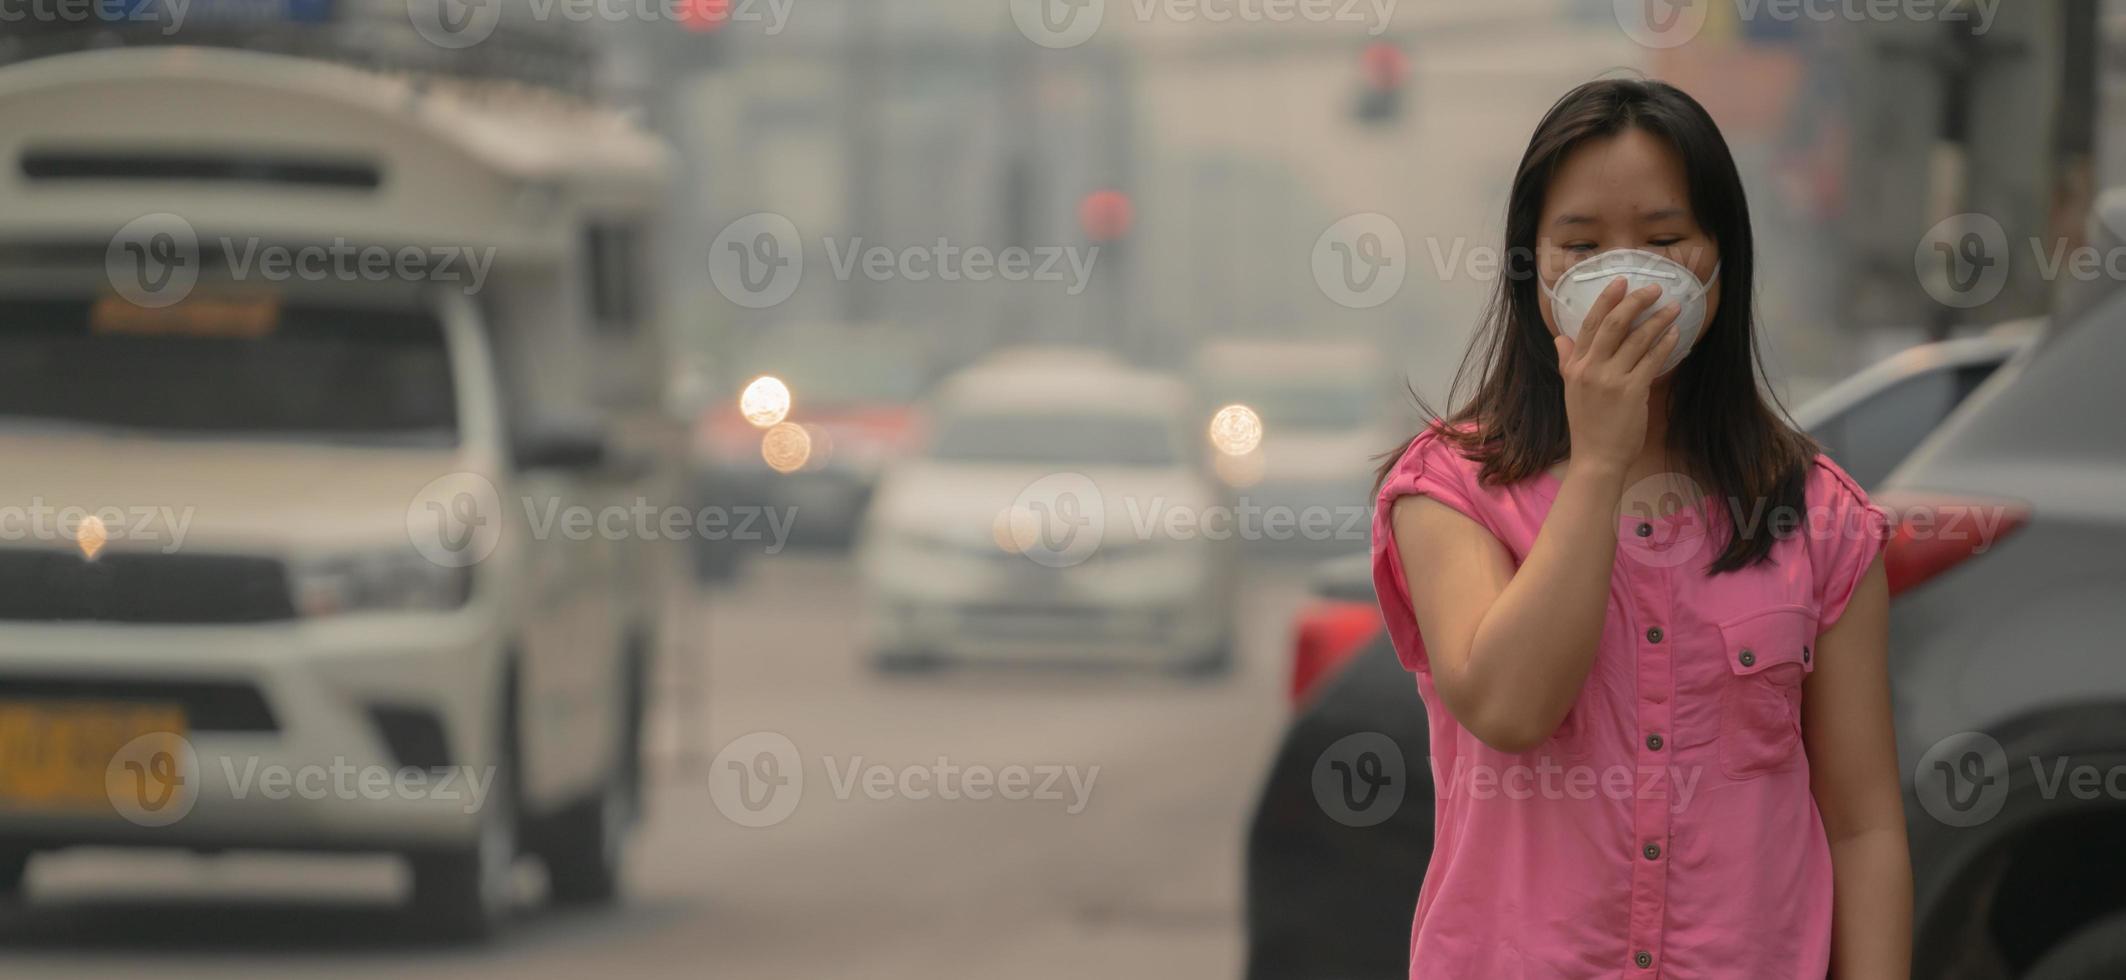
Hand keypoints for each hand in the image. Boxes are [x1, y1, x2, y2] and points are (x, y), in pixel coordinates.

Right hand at [1554, 277, 1683, 469]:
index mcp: (1575, 366)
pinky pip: (1652, 360)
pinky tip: (1675, 333)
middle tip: (1654, 288)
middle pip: (1613, 325)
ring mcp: (1611, 380)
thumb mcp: (1571, 389)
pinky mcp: (1632, 392)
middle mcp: (1590, 369)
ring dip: (1657, 319)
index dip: (1606, 300)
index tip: (1622, 281)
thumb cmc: (1587, 425)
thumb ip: (1567, 361)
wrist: (1596, 458)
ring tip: (1673, 307)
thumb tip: (1560, 339)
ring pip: (1637, 339)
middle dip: (1635, 302)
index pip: (1590, 325)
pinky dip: (1665, 343)